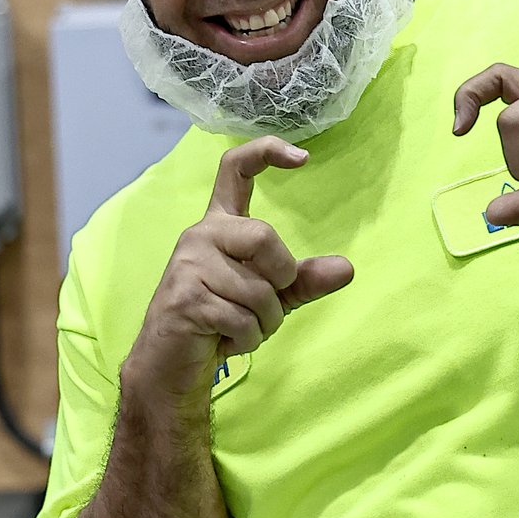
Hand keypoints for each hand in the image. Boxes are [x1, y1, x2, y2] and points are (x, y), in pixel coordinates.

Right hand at [123, 137, 353, 402]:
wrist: (171, 365)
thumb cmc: (220, 322)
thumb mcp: (270, 298)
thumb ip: (303, 280)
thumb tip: (347, 268)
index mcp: (221, 225)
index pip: (235, 169)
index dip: (267, 152)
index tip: (304, 157)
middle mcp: (200, 235)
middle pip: (265, 236)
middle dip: (279, 280)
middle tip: (261, 305)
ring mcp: (188, 265)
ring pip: (258, 290)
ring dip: (263, 322)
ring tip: (237, 328)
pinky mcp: (184, 298)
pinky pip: (242, 319)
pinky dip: (246, 339)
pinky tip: (223, 341)